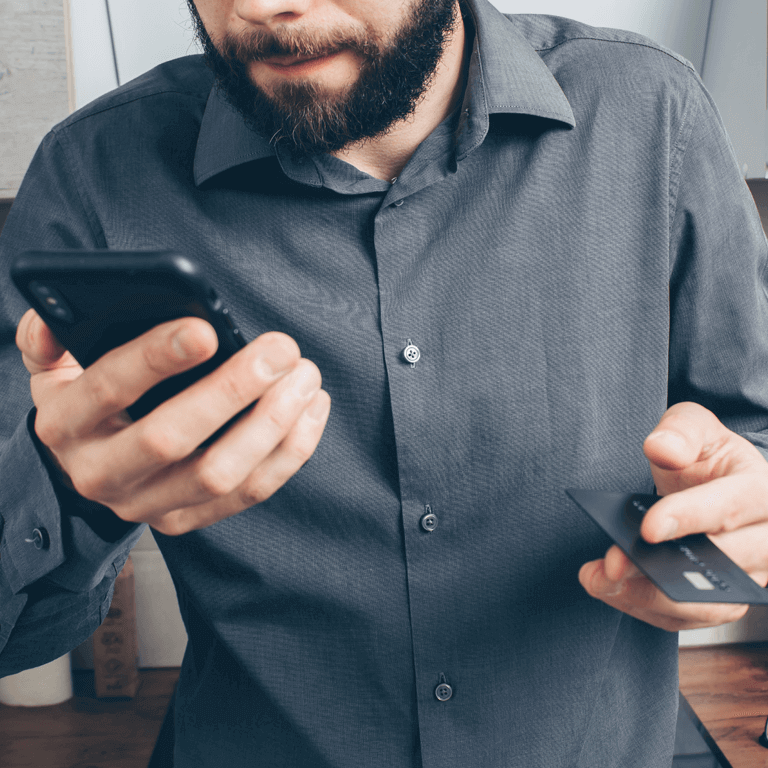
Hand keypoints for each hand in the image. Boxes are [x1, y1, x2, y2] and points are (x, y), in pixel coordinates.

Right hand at [16, 309, 330, 535]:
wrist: (91, 467)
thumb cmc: (88, 403)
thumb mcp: (54, 368)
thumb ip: (49, 338)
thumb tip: (53, 316)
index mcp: (66, 424)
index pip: (108, 388)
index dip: (156, 358)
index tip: (207, 329)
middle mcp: (102, 474)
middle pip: (173, 438)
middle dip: (234, 390)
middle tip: (281, 350)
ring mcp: (147, 506)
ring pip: (221, 473)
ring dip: (274, 423)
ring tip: (306, 377)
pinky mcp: (188, 520)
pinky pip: (250, 493)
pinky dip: (290, 452)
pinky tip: (312, 409)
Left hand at [578, 401, 767, 630]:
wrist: (714, 483)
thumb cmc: (705, 456)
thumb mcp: (693, 426)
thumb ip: (679, 432)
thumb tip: (661, 447)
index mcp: (760, 491)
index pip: (728, 508)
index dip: (688, 519)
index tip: (647, 529)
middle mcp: (765, 540)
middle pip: (723, 565)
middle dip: (661, 569)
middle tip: (612, 562)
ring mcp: (749, 576)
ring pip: (708, 605)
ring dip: (649, 598)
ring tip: (599, 581)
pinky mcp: (724, 600)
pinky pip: (688, 617)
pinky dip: (645, 607)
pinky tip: (608, 589)